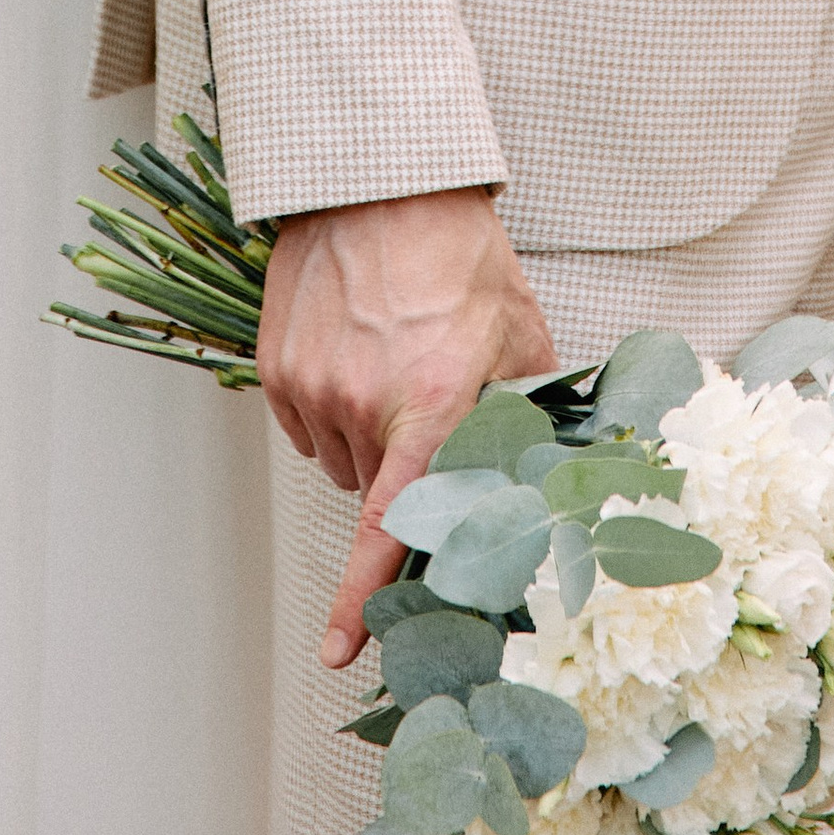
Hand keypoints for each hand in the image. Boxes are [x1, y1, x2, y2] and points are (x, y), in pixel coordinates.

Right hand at [258, 186, 554, 670]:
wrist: (380, 182)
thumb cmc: (458, 256)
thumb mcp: (517, 332)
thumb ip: (531, 412)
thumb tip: (556, 474)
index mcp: (429, 404)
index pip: (388, 528)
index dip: (359, 597)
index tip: (337, 653)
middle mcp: (362, 402)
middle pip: (375, 490)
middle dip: (403, 466)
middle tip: (427, 399)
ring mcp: (311, 385)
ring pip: (339, 458)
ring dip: (365, 435)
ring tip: (392, 361)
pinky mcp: (277, 367)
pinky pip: (305, 424)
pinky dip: (329, 406)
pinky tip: (355, 352)